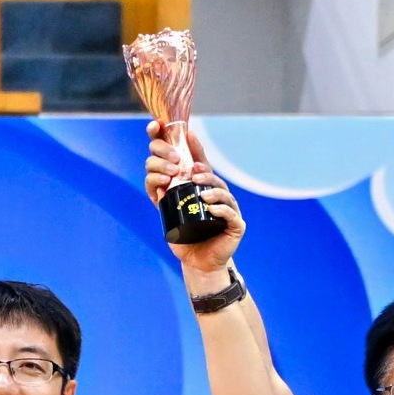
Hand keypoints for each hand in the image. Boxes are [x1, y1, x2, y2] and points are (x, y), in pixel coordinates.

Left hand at [145, 121, 238, 279]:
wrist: (198, 262)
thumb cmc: (184, 235)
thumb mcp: (169, 214)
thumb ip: (163, 197)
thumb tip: (158, 182)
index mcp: (202, 188)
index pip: (199, 162)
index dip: (194, 147)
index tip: (186, 133)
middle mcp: (217, 194)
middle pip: (211, 175)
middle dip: (202, 170)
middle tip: (192, 171)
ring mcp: (229, 209)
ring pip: (222, 193)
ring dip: (211, 188)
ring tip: (200, 190)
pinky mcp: (235, 225)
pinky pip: (230, 215)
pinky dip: (220, 210)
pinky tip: (212, 208)